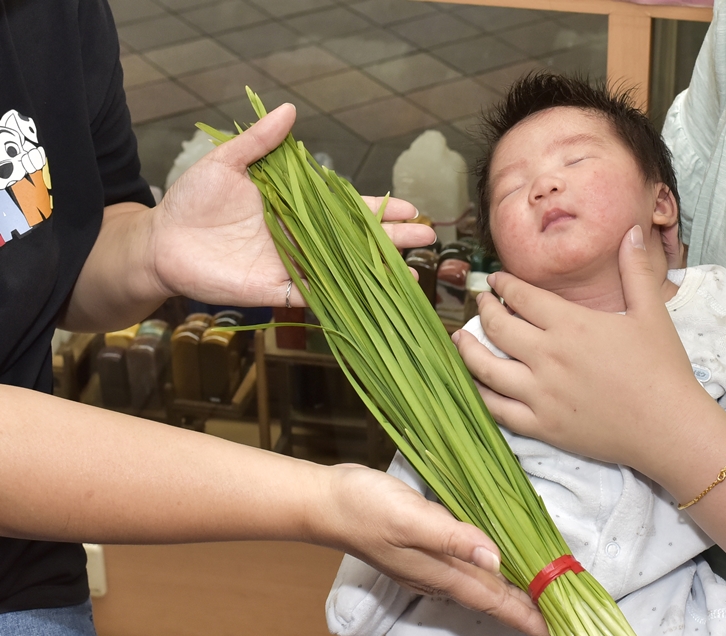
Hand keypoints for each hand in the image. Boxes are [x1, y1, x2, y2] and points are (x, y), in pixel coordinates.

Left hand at [149, 103, 435, 307]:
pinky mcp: (278, 290)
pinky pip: (318, 296)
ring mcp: (294, 266)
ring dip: (378, 270)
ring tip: (411, 270)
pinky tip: (373, 298)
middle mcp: (303, 237)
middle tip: (428, 237)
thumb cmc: (191, 201)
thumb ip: (259, 141)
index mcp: (296, 207)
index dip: (379, 209)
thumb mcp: (226, 162)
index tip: (411, 208)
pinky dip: (345, 297)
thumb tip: (289, 111)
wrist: (162, 242)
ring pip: (347, 269)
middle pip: (357, 240)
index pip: (347, 208)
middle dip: (394, 239)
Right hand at [320, 463, 548, 635]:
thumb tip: (495, 558)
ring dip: (513, 596)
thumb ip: (453, 537)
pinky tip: (499, 567)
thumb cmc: (366, 509)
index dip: (528, 617)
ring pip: (482, 587)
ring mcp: (430, 567)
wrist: (324, 504)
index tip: (558, 633)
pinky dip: (491, 574)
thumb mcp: (411, 518)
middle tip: (563, 622)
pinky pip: (468, 570)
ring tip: (541, 600)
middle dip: (528, 612)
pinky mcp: (424, 551)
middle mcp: (440, 576)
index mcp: (443, 572)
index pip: (496, 601)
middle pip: (494, 599)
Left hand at [454, 226, 715, 473]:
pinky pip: (496, 410)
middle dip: (484, 308)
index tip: (496, 280)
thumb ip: (635, 270)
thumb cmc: (662, 369)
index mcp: (571, 324)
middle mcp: (547, 356)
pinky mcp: (541, 426)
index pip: (521, 296)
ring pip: (485, 368)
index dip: (504, 284)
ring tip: (460, 339)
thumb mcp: (651, 312)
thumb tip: (633, 230)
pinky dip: (479, 394)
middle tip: (481, 302)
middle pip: (497, 326)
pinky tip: (474, 384)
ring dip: (468, 349)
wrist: (668, 426)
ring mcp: (540, 394)